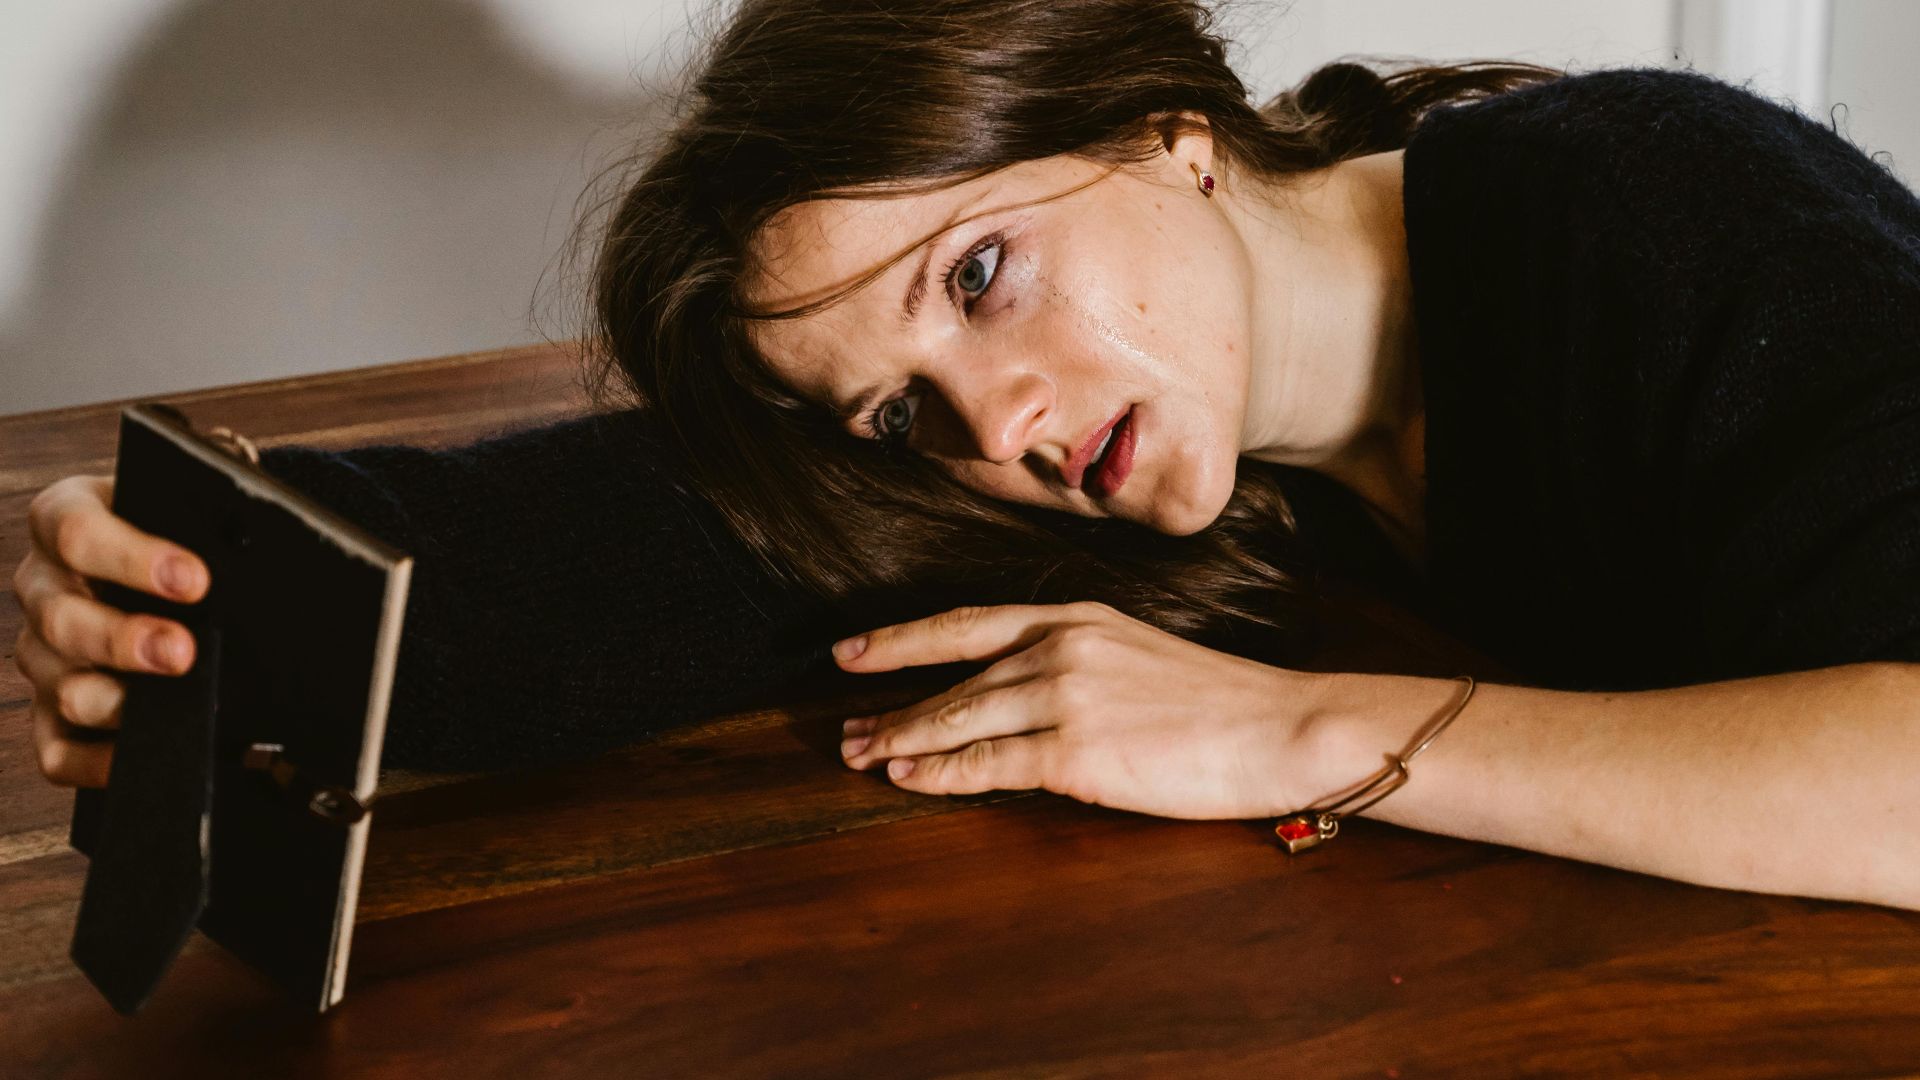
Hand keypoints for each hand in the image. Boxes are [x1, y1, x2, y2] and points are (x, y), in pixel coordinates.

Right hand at [10, 474, 209, 787]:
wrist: (178, 568)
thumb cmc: (181, 534)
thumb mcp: (186, 508)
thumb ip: (204, 512)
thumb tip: (251, 524)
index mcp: (65, 519)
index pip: (76, 530)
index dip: (132, 558)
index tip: (194, 579)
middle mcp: (44, 586)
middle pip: (61, 617)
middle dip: (125, 638)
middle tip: (183, 651)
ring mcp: (43, 652)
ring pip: (60, 684)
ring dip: (113, 700)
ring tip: (171, 704)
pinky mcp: (52, 710)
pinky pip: (56, 748)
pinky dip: (93, 761)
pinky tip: (136, 757)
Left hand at [833, 601, 1330, 819]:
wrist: (1278, 726)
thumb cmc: (1220, 702)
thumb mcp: (1137, 654)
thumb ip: (1077, 662)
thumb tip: (1019, 695)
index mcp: (1075, 617)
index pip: (967, 623)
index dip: (901, 639)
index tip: (850, 652)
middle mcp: (1060, 647)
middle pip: (952, 677)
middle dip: (891, 705)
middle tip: (846, 728)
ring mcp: (1064, 697)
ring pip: (958, 719)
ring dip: (902, 739)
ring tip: (861, 755)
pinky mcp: (1075, 753)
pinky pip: (987, 765)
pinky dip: (940, 773)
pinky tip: (908, 779)